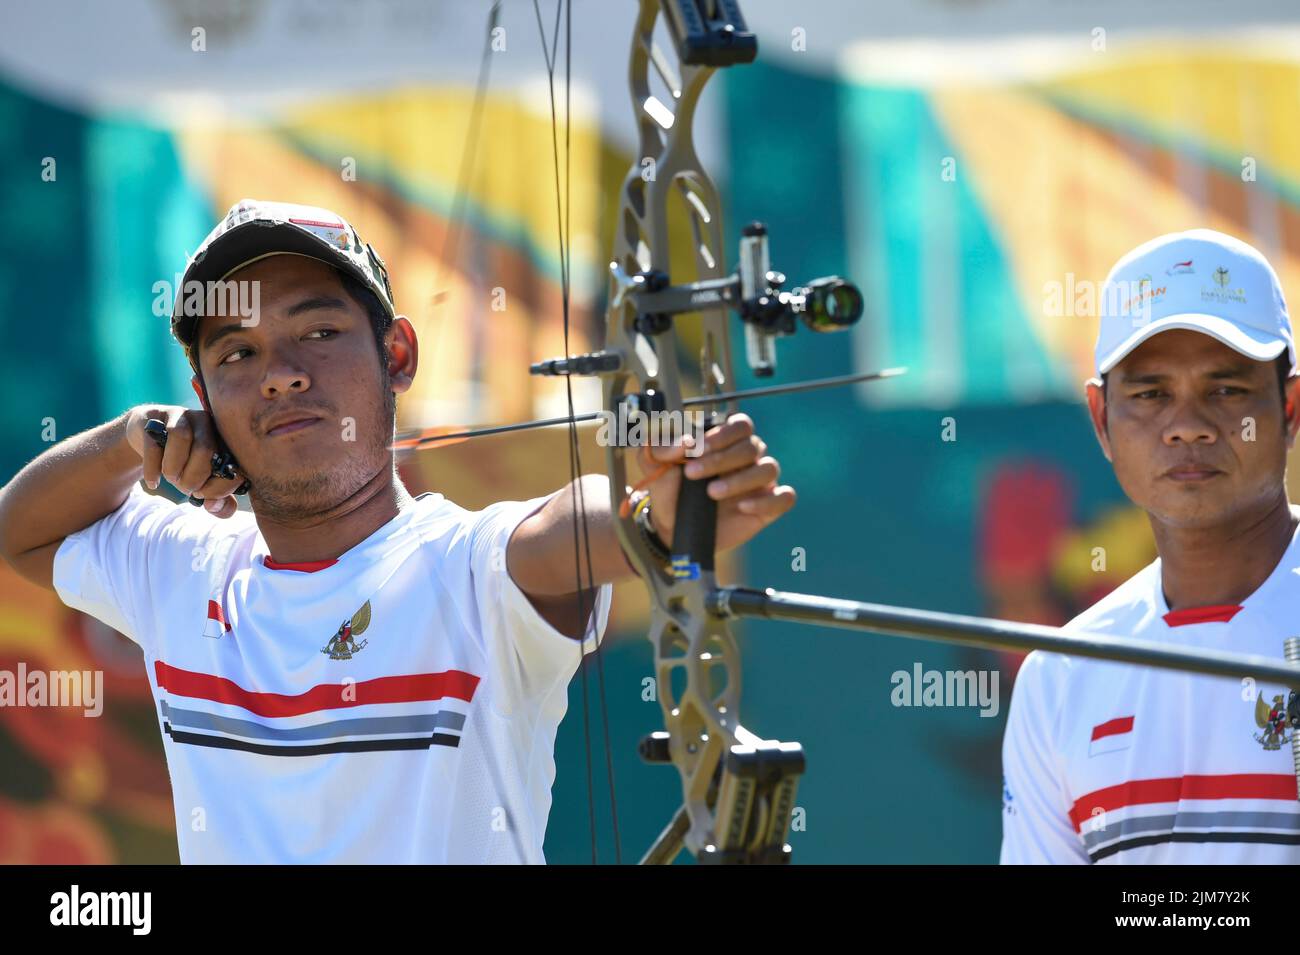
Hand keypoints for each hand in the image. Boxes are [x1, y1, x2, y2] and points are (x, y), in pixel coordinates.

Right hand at [124, 405, 243, 517]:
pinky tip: (154, 483)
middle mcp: (207, 423)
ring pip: (180, 437)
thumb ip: (219, 500)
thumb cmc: (184, 462)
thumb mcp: (203, 481)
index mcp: (225, 440)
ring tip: (171, 479)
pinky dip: (152, 469)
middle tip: (185, 488)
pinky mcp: (154, 417)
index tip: (204, 496)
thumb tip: (212, 507)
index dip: (219, 487)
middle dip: (193, 477)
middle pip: (205, 449)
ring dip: (174, 468)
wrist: (149, 437)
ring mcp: (180, 416)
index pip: (231, 464)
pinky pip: (152, 442)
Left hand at [635, 412, 794, 551]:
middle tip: (693, 474)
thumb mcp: (654, 465)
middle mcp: (748, 457)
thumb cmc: (669, 488)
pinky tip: (743, 507)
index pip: (740, 425)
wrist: (670, 526)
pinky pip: (784, 498)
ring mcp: (759, 482)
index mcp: (726, 441)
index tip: (695, 450)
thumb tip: (684, 442)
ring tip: (712, 493)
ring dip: (740, 480)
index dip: (721, 435)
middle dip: (721, 459)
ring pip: (769, 469)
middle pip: (752, 446)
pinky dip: (767, 501)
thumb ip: (659, 447)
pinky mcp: (767, 506)